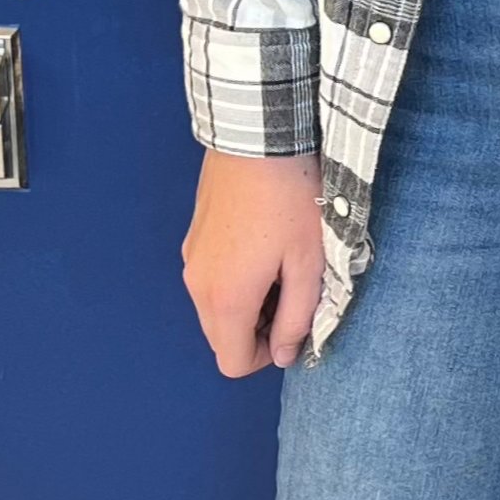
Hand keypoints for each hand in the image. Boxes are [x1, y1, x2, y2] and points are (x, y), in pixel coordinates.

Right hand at [181, 147, 325, 376]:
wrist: (259, 137)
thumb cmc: (292, 199)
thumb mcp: (308, 262)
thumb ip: (296, 316)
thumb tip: (283, 354)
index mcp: (225, 299)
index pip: (233, 363)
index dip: (268, 356)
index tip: (294, 325)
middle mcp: (196, 285)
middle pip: (221, 338)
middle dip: (257, 330)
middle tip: (292, 293)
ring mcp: (190, 259)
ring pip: (214, 309)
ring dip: (246, 303)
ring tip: (281, 264)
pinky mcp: (193, 237)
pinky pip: (209, 279)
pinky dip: (234, 279)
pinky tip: (263, 244)